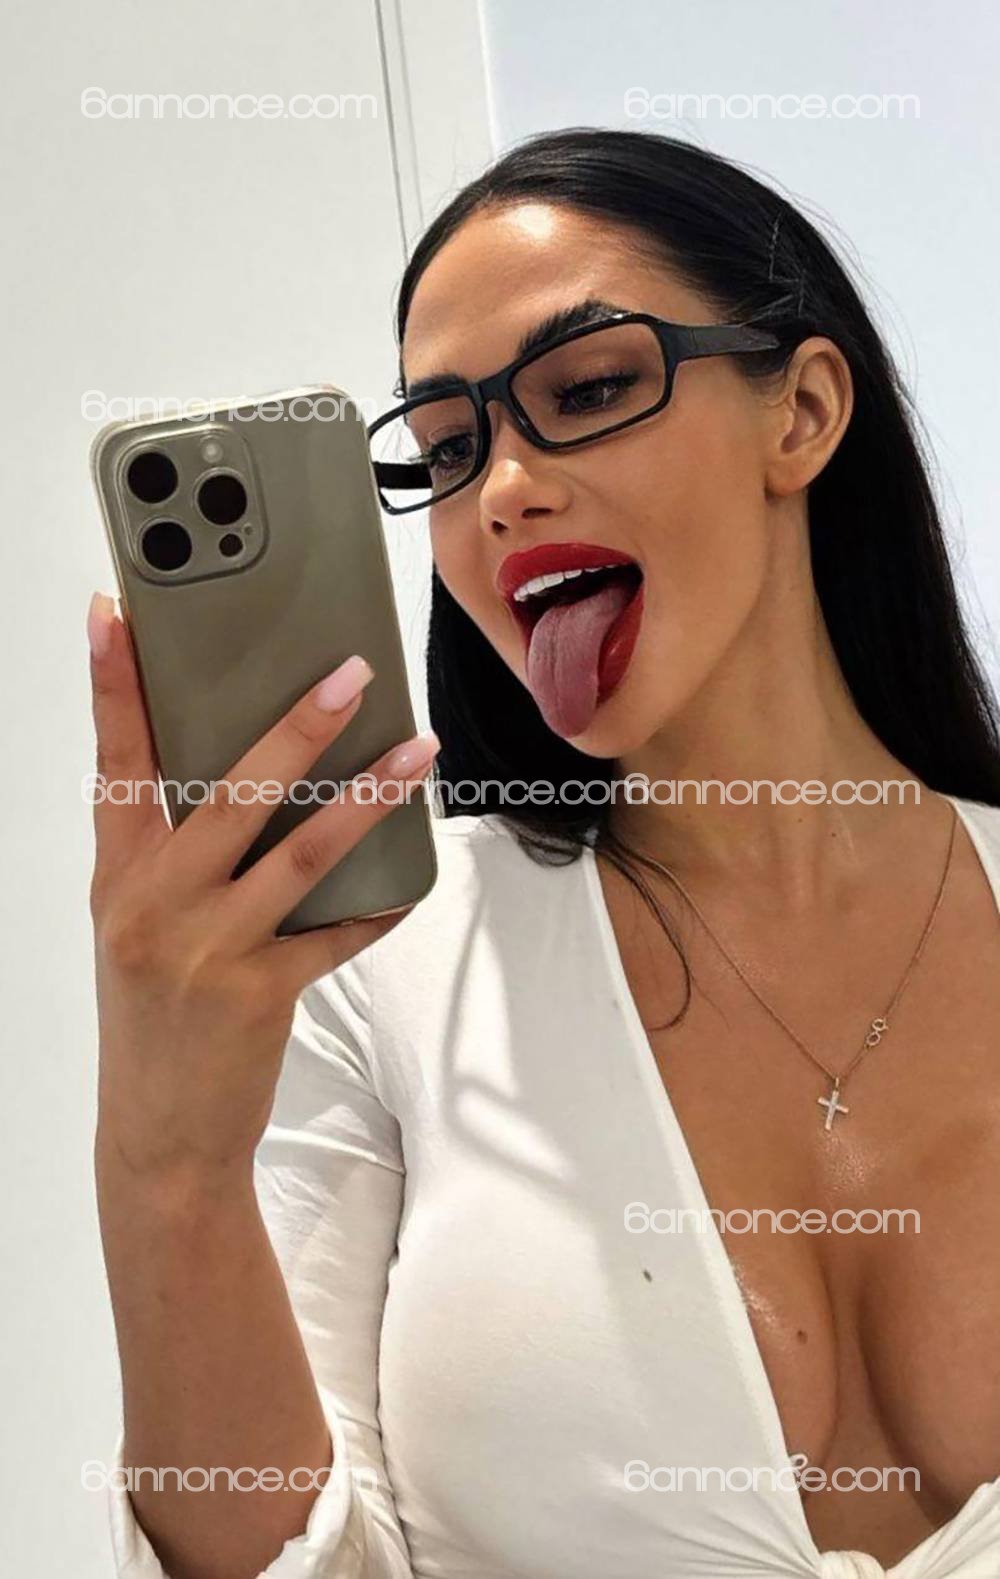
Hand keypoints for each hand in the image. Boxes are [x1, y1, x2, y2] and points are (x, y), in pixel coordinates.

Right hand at [87, 591, 438, 1183]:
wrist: (158, 1136)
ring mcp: (206, 948)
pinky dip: (378, 903)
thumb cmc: (154, 1019)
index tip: (115, 614)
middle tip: (349, 672)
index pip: (114, 763)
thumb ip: (175, 859)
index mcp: (119, 877)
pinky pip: (337, 931)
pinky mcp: (258, 991)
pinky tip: (409, 879)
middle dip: (295, 726)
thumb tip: (252, 783)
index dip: (112, 685)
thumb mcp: (140, 929)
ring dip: (367, 795)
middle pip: (229, 791)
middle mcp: (155, 903)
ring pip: (300, 850)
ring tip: (417, 750)